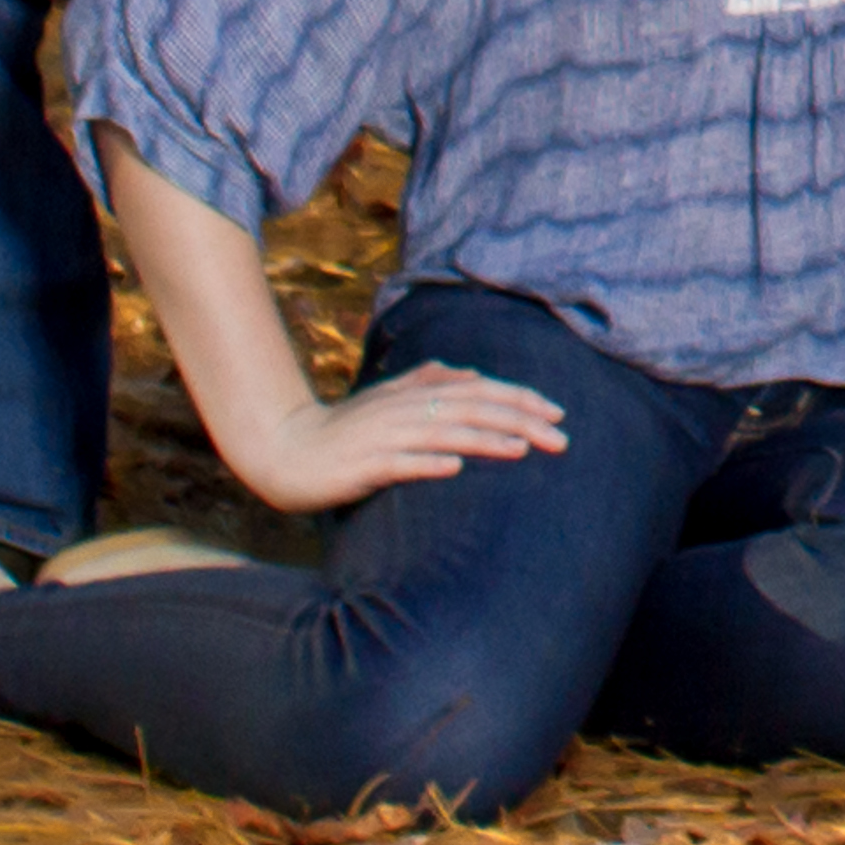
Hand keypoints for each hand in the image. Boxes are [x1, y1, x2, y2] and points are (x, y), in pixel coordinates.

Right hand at [211, 351, 574, 515]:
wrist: (284, 450)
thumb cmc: (343, 430)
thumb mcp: (388, 401)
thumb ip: (428, 383)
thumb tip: (471, 376)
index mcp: (415, 394)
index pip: (479, 390)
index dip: (519, 399)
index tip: (557, 414)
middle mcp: (404, 409)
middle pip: (472, 408)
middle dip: (519, 420)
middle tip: (561, 438)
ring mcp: (383, 437)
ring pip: (443, 433)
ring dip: (485, 439)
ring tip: (523, 448)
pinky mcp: (362, 465)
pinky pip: (399, 463)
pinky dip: (427, 463)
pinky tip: (455, 468)